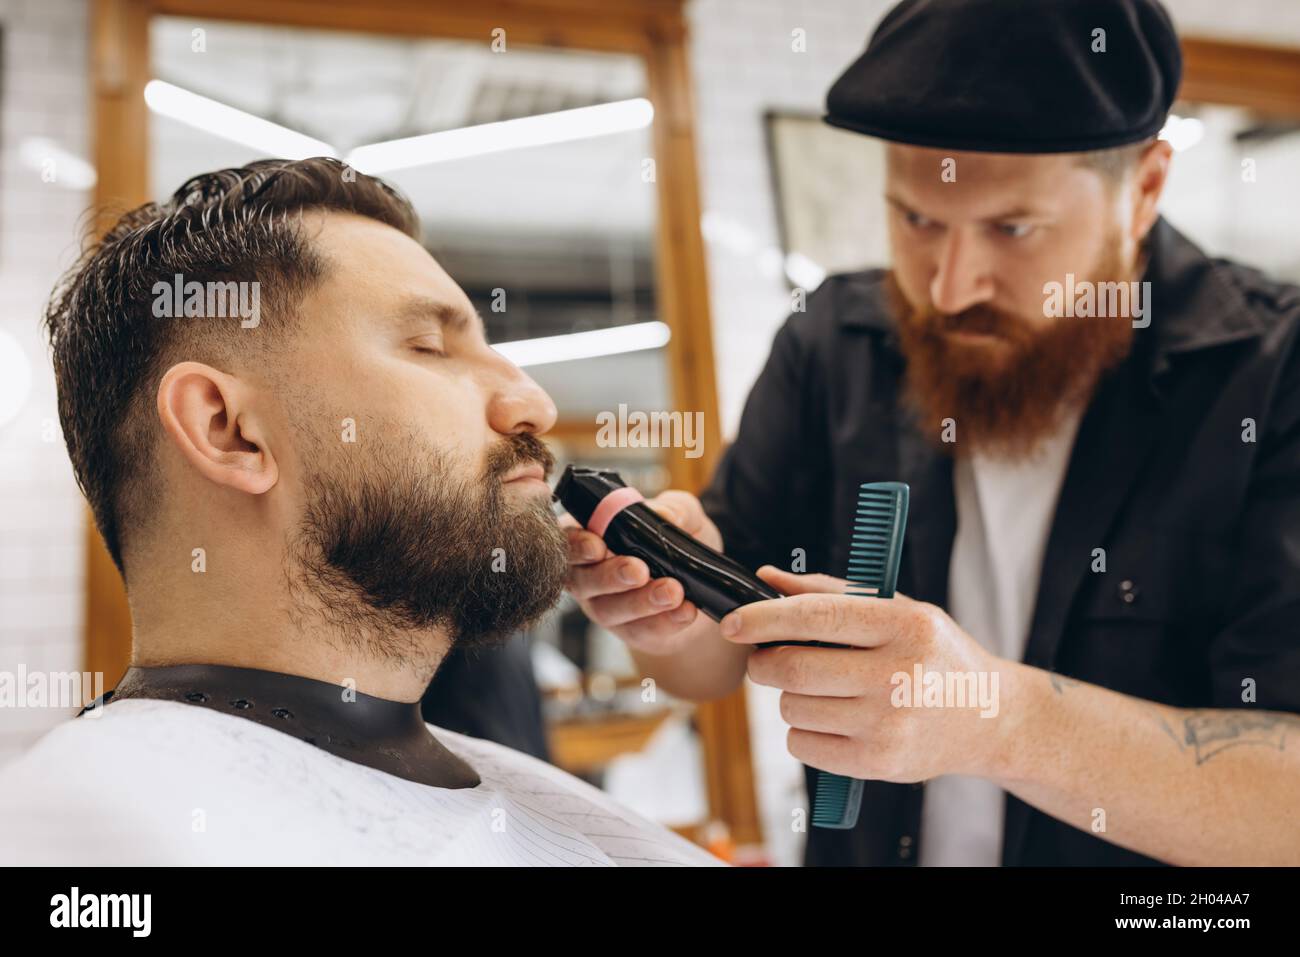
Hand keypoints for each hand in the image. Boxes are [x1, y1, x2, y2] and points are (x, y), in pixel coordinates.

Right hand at [562, 490, 721, 654]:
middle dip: (610, 575)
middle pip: (583, 580)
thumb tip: (663, 516)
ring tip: (673, 591)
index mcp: (589, 537)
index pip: (568, 540)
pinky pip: (640, 630)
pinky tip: (685, 611)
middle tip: (639, 570)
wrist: (702, 584)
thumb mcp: (682, 515)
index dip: (578, 545)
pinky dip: (665, 621)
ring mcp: (604, 607)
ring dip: (642, 601)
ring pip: (610, 610)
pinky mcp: (630, 632)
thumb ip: (674, 508)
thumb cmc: (678, 540)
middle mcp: (587, 574)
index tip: (598, 546)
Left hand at [720, 566, 1021, 781]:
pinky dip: (801, 731)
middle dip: (764, 663)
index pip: (816, 616)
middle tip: (766, 659)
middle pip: (794, 669)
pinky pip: (803, 746)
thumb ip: (829, 592)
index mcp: (904, 626)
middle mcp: (899, 676)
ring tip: (816, 690)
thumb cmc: (933, 654)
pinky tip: (831, 719)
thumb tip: (766, 577)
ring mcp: (890, 724)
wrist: (990, 718)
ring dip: (786, 698)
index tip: (732, 623)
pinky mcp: (880, 763)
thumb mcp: (897, 609)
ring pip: (793, 709)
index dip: (763, 619)